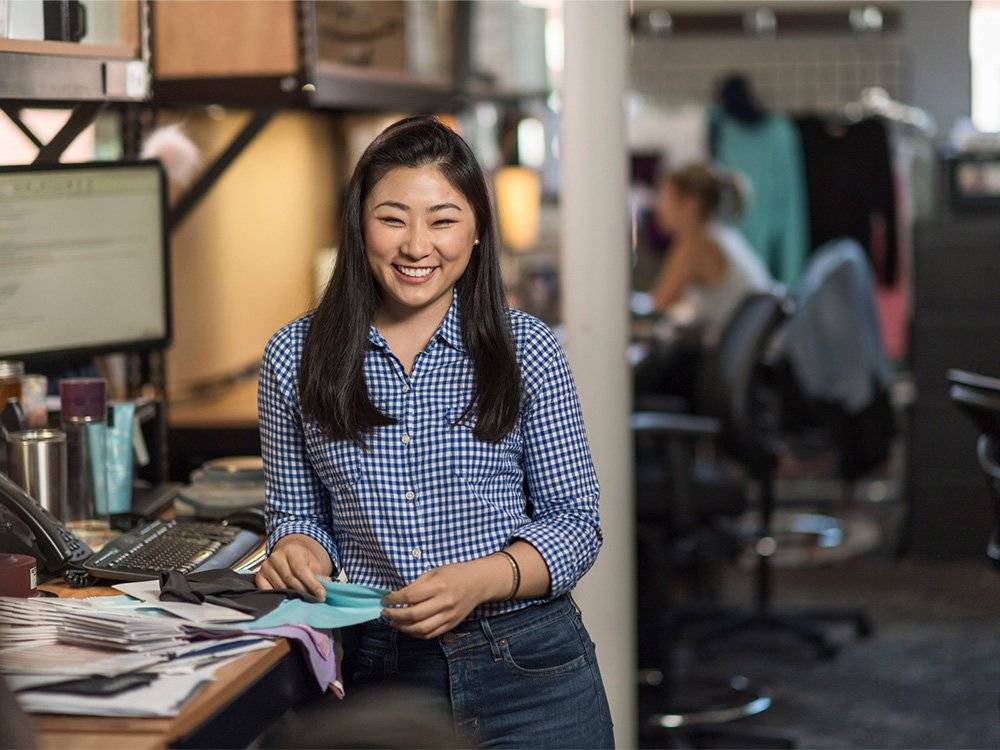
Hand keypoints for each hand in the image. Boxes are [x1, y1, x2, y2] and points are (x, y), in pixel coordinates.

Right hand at [255, 534, 332, 600]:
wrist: (289, 556)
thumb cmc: (303, 561)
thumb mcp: (314, 564)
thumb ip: (319, 575)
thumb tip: (328, 585)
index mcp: (291, 550)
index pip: (301, 569)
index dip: (312, 584)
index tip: (321, 595)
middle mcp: (275, 557)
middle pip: (290, 579)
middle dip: (304, 591)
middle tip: (314, 600)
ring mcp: (265, 567)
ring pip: (280, 587)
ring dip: (292, 596)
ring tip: (303, 601)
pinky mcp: (259, 577)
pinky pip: (267, 591)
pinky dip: (278, 597)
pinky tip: (287, 601)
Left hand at [382, 557, 506, 638]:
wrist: (479, 583)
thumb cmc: (455, 574)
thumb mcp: (435, 571)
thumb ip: (417, 584)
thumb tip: (398, 596)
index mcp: (439, 586)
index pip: (410, 596)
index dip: (394, 599)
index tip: (385, 600)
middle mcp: (444, 602)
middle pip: (413, 615)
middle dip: (395, 615)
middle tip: (386, 613)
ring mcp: (449, 616)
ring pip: (421, 629)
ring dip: (403, 628)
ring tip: (394, 623)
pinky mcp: (451, 625)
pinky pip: (430, 634)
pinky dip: (416, 634)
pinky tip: (408, 628)